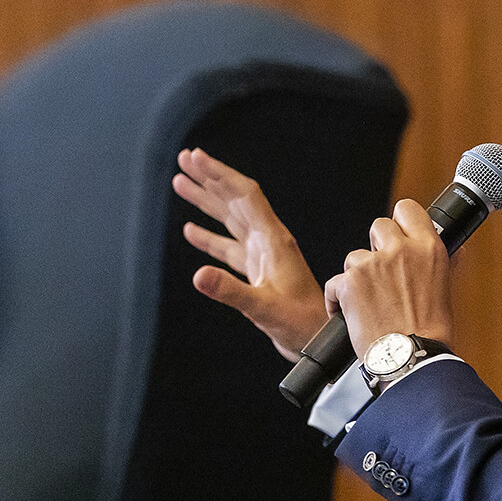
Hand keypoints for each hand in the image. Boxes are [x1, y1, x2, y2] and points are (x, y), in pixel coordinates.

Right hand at [172, 147, 329, 361]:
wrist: (321, 342)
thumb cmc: (302, 324)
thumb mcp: (263, 308)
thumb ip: (230, 290)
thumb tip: (197, 275)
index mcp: (273, 240)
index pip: (243, 195)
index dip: (219, 173)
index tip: (196, 158)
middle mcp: (268, 241)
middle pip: (234, 200)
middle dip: (208, 178)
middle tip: (183, 159)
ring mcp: (262, 255)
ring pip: (229, 220)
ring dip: (205, 202)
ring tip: (180, 183)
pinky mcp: (257, 272)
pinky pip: (229, 247)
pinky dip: (209, 237)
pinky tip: (191, 230)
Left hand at [322, 198, 455, 357]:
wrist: (410, 359)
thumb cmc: (429, 333)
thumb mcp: (443, 290)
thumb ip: (439, 263)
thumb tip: (455, 247)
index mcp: (429, 249)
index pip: (407, 209)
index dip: (399, 222)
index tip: (397, 235)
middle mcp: (401, 250)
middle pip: (378, 226)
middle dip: (376, 248)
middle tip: (382, 276)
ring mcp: (372, 264)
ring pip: (354, 257)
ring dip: (358, 277)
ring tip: (370, 304)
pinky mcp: (349, 282)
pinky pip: (335, 283)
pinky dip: (338, 300)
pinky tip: (351, 316)